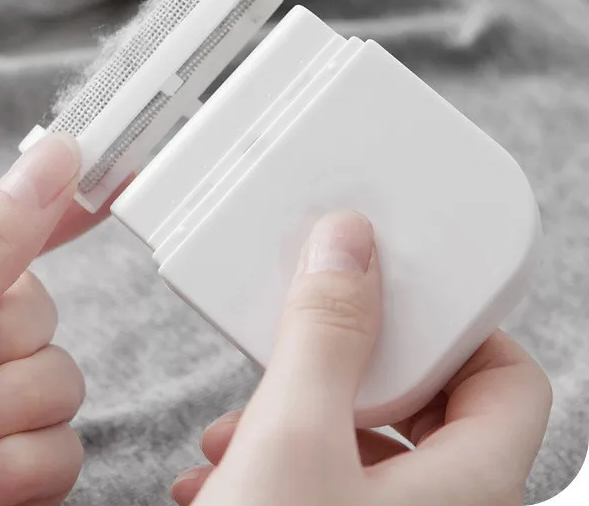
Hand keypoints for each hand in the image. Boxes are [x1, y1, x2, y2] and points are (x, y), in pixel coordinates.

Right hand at [172, 212, 551, 505]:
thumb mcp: (293, 439)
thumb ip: (327, 333)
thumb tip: (352, 242)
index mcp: (471, 488)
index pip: (507, 375)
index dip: (453, 325)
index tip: (386, 293)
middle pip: (426, 408)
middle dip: (347, 373)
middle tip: (296, 352)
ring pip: (363, 450)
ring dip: (295, 420)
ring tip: (231, 431)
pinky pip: (324, 490)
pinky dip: (275, 468)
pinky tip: (214, 479)